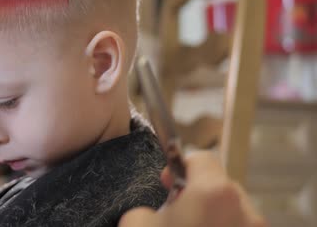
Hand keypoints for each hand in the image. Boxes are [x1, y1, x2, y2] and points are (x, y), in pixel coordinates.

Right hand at [118, 151, 265, 226]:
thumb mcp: (135, 225)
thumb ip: (141, 207)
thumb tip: (147, 213)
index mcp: (214, 193)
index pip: (202, 158)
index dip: (180, 164)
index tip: (167, 180)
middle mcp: (244, 209)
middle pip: (220, 185)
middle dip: (198, 194)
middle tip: (175, 212)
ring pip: (232, 212)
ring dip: (213, 216)